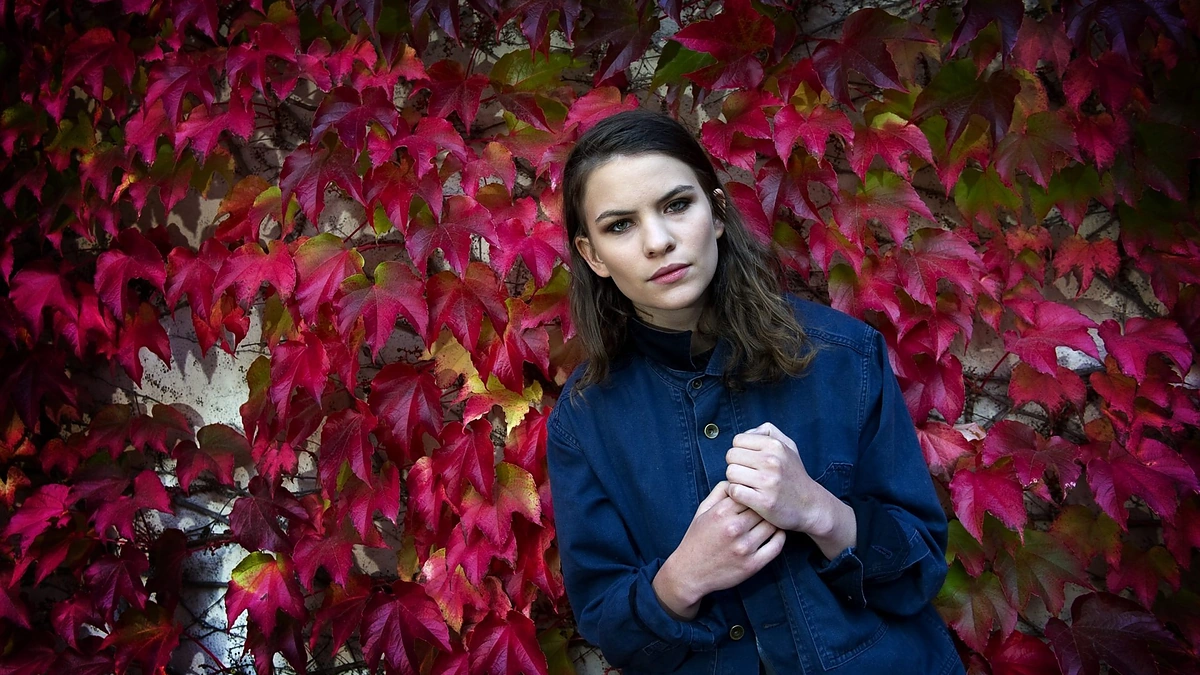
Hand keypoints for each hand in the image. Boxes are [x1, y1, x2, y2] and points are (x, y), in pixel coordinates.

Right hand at [653, 481, 785, 619]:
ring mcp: (744, 548)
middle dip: (765, 506)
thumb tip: (737, 479)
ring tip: (773, 519)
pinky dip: (780, 537)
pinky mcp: (752, 565)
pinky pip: (776, 546)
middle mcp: (734, 529)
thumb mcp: (702, 510)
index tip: (756, 495)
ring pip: (771, 525)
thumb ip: (719, 492)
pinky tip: (776, 533)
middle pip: (762, 508)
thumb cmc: (697, 539)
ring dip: (774, 521)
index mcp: (721, 512)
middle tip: (769, 506)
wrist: (690, 572)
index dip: (754, 493)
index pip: (749, 493)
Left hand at [724, 422, 821, 531]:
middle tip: (746, 474)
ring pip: (730, 473)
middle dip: (735, 465)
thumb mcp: (788, 446)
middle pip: (731, 456)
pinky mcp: (763, 501)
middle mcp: (772, 461)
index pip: (737, 440)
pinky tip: (746, 496)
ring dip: (735, 480)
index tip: (748, 461)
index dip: (740, 450)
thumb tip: (748, 432)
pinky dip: (736, 494)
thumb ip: (768, 431)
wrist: (810, 505)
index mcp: (776, 445)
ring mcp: (768, 481)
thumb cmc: (794, 475)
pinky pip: (734, 491)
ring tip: (747, 485)